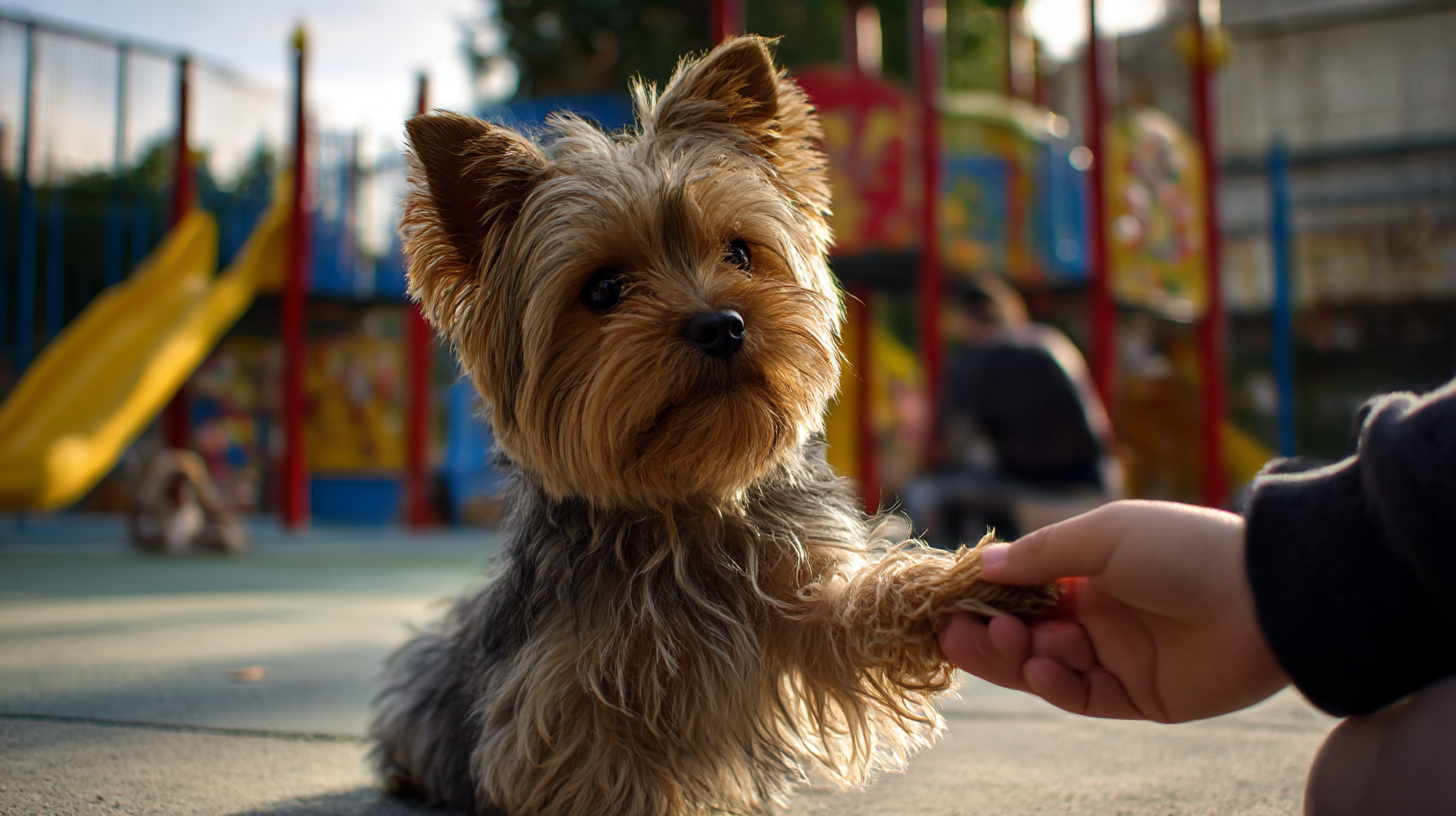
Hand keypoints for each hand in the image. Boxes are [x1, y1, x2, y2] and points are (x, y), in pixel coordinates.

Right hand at [939, 500, 1288, 722]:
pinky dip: (1055, 683)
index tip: (947, 600)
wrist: (1266, 596)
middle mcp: (1101, 615)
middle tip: (952, 633)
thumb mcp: (1104, 536)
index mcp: (1092, 572)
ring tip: (991, 641)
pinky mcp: (1141, 697)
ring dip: (1013, 656)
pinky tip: (1038, 665)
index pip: (1023, 589)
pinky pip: (1083, 696)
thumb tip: (980, 567)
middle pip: (1027, 632)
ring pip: (1047, 666)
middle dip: (988, 632)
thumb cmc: (1184, 550)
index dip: (985, 596)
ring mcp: (1119, 657)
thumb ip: (1042, 555)